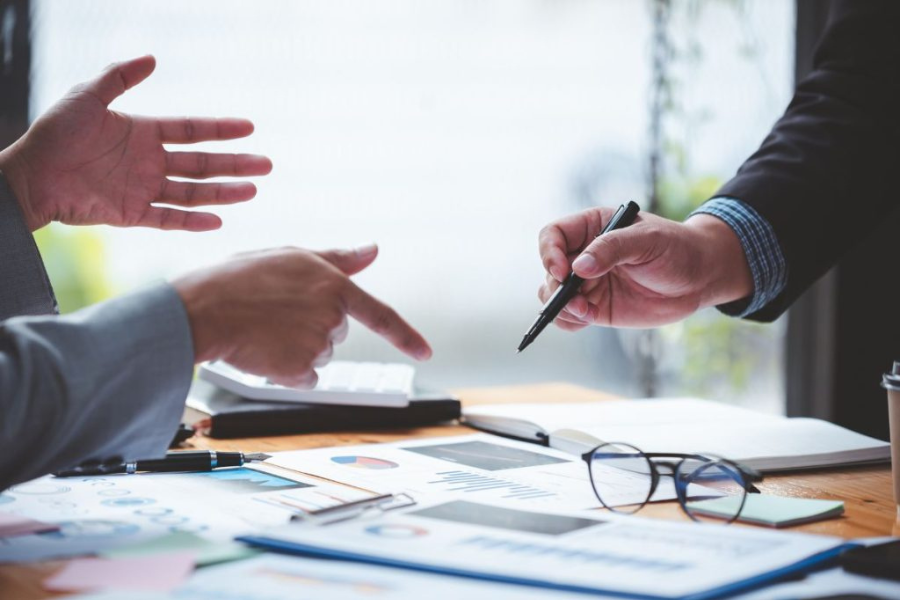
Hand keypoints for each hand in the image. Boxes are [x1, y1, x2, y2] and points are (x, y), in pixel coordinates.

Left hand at [0, 55, 271, 231]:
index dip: (220, 129)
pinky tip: (219, 220)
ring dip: (224, 192)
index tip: (249, 127)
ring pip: (193, 192)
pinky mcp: (132, 214)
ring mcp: (143, 190)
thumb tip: (153, 58)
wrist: (31, 176)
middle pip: (202, 163)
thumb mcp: (87, 96)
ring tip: (253, 190)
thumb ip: (120, 78)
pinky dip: (193, 221)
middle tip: (267, 164)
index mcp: (144, 133)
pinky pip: (169, 219)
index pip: (191, 131)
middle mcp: (150, 163)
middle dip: (235, 164)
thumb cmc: (54, 133)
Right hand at [173, 244, 431, 386]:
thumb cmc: (241, 278)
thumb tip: (373, 250)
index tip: (425, 353)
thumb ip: (339, 259)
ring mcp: (318, 345)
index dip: (406, 336)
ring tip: (266, 328)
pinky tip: (265, 351)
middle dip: (312, 325)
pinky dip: (288, 371)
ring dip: (298, 348)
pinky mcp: (300, 370)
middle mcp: (332, 316)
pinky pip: (305, 377)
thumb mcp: (292, 256)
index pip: (382, 315)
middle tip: (276, 312)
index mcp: (335, 285)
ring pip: (320, 356)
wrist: (204, 309)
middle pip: (337, 333)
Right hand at [537, 208, 753, 329]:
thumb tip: (579, 267)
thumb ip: (612, 249)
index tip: (562, 271)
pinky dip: (569, 320)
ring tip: (585, 312)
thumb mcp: (647, 240)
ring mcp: (588, 283)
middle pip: (550, 269)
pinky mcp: (597, 308)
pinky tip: (587, 319)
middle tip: (575, 299)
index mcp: (591, 228)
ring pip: (553, 295)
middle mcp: (584, 255)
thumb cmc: (677, 248)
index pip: (553, 235)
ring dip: (560, 306)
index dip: (549, 252)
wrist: (701, 277)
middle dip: (556, 286)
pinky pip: (569, 316)